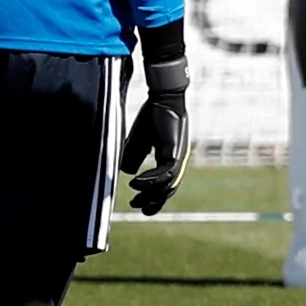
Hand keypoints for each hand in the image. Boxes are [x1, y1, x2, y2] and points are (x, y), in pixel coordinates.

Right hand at [119, 55, 190, 215]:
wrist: (163, 98)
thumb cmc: (153, 117)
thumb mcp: (139, 141)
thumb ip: (134, 156)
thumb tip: (127, 172)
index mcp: (170, 159)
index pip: (165, 184)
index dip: (156, 198)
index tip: (142, 208)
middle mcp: (177, 161)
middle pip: (168, 188)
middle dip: (154, 201)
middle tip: (138, 207)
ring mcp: (178, 157)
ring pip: (168, 184)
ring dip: (150, 194)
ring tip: (136, 199)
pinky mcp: (175, 151)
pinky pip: (165, 172)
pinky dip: (150, 180)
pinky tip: (135, 184)